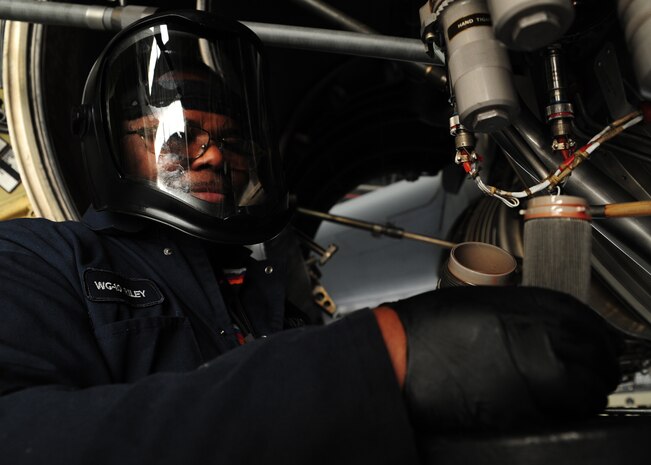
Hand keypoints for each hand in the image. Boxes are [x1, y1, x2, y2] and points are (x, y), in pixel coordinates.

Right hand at [386, 286, 619, 430]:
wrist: (398, 358)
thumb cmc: (428, 329)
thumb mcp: (479, 301)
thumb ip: (522, 309)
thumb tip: (553, 319)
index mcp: (521, 313)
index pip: (584, 321)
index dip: (596, 330)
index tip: (597, 336)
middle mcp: (530, 346)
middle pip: (593, 357)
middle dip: (600, 360)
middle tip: (598, 362)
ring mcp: (525, 383)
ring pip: (584, 391)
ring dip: (589, 387)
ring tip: (580, 384)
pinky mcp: (515, 415)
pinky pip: (560, 415)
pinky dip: (566, 409)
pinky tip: (557, 402)